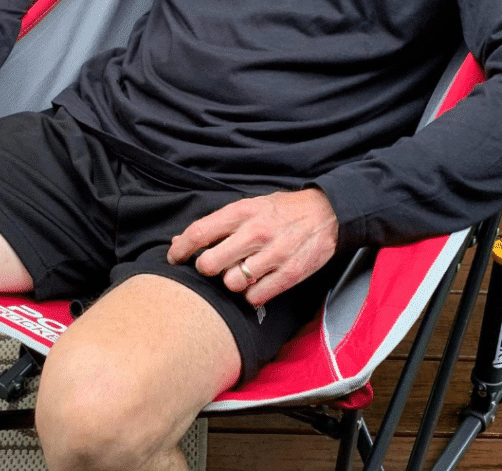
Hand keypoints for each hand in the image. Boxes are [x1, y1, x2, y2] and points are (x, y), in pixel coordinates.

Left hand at [166, 188, 337, 305]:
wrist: (327, 212)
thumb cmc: (281, 210)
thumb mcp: (249, 206)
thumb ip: (217, 224)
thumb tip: (179, 242)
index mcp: (242, 211)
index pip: (199, 233)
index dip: (181, 249)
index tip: (175, 257)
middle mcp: (255, 233)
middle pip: (210, 264)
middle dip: (206, 269)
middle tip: (213, 266)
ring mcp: (273, 255)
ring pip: (231, 284)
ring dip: (231, 282)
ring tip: (240, 273)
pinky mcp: (290, 274)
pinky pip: (256, 297)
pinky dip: (252, 294)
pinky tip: (257, 282)